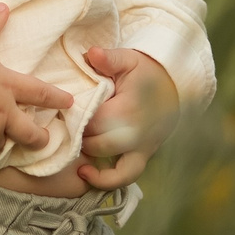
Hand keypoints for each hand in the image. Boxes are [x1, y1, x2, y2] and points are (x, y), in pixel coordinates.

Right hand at [0, 4, 75, 153]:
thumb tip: (3, 7)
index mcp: (6, 83)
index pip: (40, 93)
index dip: (57, 98)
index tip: (69, 103)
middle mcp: (2, 109)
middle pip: (31, 132)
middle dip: (40, 138)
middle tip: (43, 139)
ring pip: (4, 142)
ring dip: (3, 139)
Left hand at [77, 46, 180, 190]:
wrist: (173, 85)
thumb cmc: (145, 72)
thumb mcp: (128, 59)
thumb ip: (109, 58)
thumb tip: (91, 53)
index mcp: (129, 109)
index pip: (95, 121)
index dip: (76, 120)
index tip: (62, 113)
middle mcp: (137, 134)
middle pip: (100, 145)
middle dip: (80, 139)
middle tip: (66, 129)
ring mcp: (142, 148)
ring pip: (115, 169)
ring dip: (92, 163)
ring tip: (76, 155)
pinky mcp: (144, 156)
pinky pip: (126, 176)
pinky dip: (107, 181)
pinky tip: (86, 173)